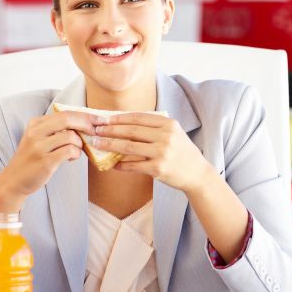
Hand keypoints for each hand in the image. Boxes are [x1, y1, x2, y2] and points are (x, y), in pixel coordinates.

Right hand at [1, 111, 99, 197]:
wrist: (14, 180)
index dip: (85, 115)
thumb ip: (56, 129)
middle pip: (68, 119)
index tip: (99, 120)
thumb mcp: (39, 138)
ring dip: (80, 144)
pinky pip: (69, 151)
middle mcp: (35, 132)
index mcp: (36, 123)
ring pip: (71, 136)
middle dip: (87, 124)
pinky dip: (76, 154)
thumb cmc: (33, 159)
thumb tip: (86, 124)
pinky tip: (71, 158)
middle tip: (96, 131)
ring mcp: (38, 147)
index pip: (65, 113)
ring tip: (76, 151)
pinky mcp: (45, 161)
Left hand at [91, 113, 212, 192]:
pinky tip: (111, 164)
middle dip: (110, 130)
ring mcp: (162, 153)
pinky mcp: (158, 169)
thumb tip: (123, 124)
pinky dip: (120, 165)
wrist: (197, 173)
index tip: (104, 119)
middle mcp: (166, 136)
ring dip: (109, 145)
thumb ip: (153, 127)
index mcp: (168, 124)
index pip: (138, 118)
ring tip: (97, 143)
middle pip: (131, 131)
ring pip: (129, 147)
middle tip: (95, 130)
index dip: (118, 118)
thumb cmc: (181, 152)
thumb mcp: (173, 134)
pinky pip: (133, 165)